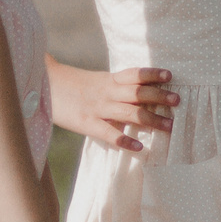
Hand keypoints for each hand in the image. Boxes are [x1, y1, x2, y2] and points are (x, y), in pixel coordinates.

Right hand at [54, 66, 176, 151]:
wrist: (42, 85)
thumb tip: (136, 95)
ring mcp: (97, 108)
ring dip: (151, 119)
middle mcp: (106, 92)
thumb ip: (113, 87)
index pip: (135, 74)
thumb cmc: (70, 86)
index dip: (152, 74)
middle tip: (178, 101)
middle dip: (159, 97)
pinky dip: (125, 141)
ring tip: (169, 126)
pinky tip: (140, 147)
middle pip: (137, 93)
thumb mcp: (94, 81)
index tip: (170, 76)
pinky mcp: (86, 123)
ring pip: (129, 113)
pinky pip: (109, 133)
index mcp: (108, 80)